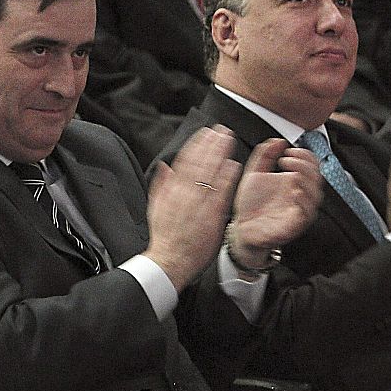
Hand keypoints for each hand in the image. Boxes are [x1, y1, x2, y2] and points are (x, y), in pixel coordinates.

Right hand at [144, 125, 241, 289]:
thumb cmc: (164, 237)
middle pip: (198, 163)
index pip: (184, 161)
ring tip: (228, 140)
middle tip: (220, 130)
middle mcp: (184, 194)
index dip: (195, 145)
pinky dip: (227, 178)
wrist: (171, 260)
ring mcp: (198, 204)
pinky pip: (221, 192)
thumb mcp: (155, 207)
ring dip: (219, 155)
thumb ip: (161, 185)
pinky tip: (234, 166)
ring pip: (210, 173)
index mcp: (170, 191)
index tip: (204, 133)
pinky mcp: (211, 215)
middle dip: (210, 144)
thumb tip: (164, 166)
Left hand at [229, 138, 320, 264]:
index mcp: (293, 182)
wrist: (241, 228)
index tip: (289, 149)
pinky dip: (303, 201)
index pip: (312, 165)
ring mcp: (299, 210)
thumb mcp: (255, 174)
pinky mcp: (294, 225)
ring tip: (291, 172)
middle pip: (317, 178)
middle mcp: (300, 196)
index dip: (305, 155)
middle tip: (287, 159)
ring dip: (306, 180)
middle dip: (306, 165)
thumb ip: (264, 155)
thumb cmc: (251, 204)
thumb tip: (278, 140)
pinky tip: (294, 191)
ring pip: (315, 195)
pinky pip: (306, 213)